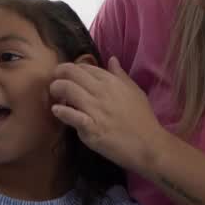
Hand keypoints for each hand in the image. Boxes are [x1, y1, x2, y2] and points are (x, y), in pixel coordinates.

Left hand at [50, 56, 170, 175]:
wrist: (149, 144)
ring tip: (55, 97)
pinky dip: (61, 111)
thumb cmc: (142, 119)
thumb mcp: (135, 92)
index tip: (68, 77)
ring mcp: (95, 109)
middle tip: (55, 83)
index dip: (72, 69)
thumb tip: (111, 59)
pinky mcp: (91, 128)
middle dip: (58, 74)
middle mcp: (102, 91)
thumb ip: (120, 75)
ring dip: (56, 90)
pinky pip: (71, 116)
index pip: (84, 67)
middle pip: (71, 73)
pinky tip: (56, 111)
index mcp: (111, 82)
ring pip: (67, 89)